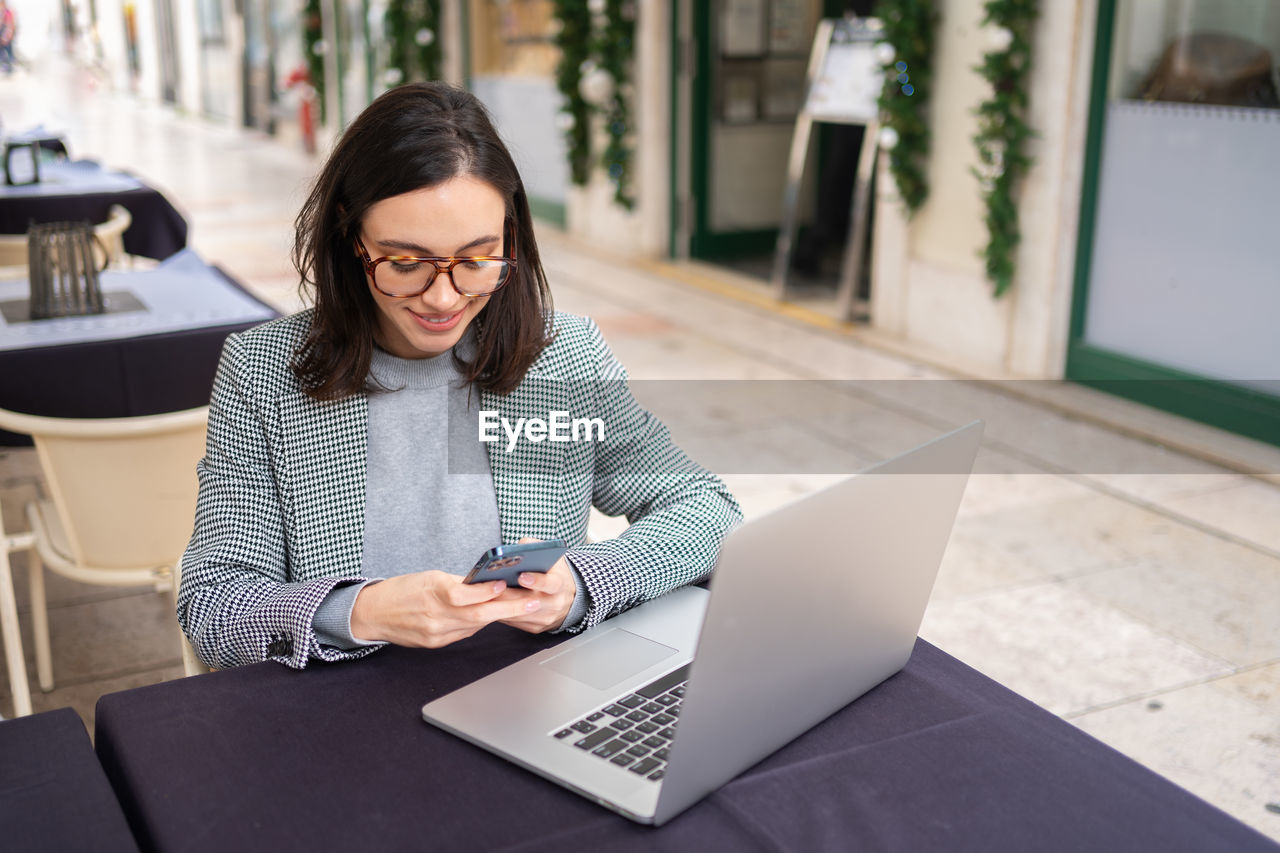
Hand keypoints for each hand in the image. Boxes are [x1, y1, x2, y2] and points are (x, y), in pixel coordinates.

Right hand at [349, 570, 541, 648]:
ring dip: (499, 617)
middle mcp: (435, 617)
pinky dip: (478, 624)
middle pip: (478, 615)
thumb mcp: (428, 577)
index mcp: (432, 593)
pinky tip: (490, 617)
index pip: (466, 595)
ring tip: (521, 606)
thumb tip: (485, 583)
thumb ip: (457, 583)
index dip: (488, 592)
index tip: (507, 584)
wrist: (372, 614)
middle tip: (532, 601)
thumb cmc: (400, 590)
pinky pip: (464, 634)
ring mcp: (436, 634)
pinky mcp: (435, 644)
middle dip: (509, 609)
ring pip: (475, 626)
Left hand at [497, 537, 575, 633]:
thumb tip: (517, 547)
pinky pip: (514, 622)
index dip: (536, 581)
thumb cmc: (554, 573)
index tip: (521, 575)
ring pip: (517, 614)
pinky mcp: (535, 627)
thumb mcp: (551, 557)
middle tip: (490, 586)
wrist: (568, 598)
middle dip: (508, 594)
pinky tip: (489, 603)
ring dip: (500, 605)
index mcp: (559, 585)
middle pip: (527, 601)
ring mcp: (545, 618)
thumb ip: (534, 548)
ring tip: (484, 594)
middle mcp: (554, 604)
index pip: (550, 584)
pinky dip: (501, 612)